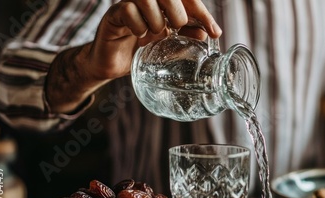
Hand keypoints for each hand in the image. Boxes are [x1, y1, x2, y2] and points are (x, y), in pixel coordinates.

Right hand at [87, 0, 221, 80]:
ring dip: (156, 18)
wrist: (110, 65)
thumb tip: (206, 33)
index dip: (202, 12)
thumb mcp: (166, 47)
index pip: (186, 0)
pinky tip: (139, 36)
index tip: (214, 31)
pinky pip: (127, 9)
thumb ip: (184, 39)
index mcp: (162, 7)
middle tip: (175, 30)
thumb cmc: (138, 52)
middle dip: (178, 13)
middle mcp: (146, 2)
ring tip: (155, 34)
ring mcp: (129, 5)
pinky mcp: (113, 15)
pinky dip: (137, 24)